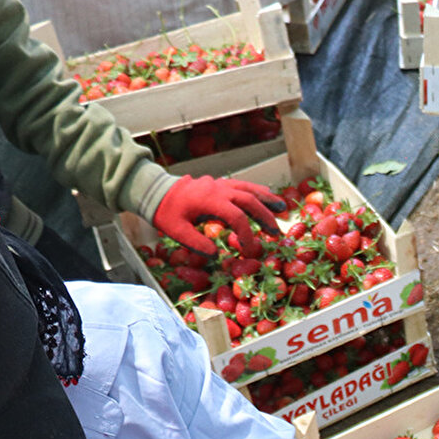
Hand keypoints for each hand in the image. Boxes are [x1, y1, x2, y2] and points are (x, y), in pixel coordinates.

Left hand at [153, 175, 285, 257]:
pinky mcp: (219, 184)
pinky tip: (266, 198)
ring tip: (282, 209)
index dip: (247, 234)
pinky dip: (257, 191)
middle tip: (277, 232)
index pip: (237, 217)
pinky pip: (242, 185)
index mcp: (210, 200)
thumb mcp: (176, 231)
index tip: (250, 250)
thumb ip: (197, 243)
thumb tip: (217, 255)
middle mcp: (218, 189)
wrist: (155, 191)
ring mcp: (220, 184)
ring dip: (267, 199)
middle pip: (249, 200)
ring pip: (249, 188)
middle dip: (266, 216)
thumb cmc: (166, 212)